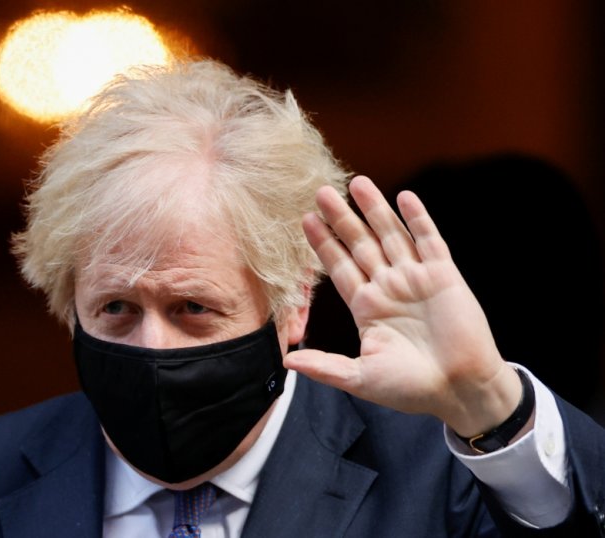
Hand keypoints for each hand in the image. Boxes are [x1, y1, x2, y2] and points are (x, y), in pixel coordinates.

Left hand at [284, 176, 522, 436]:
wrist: (460, 390)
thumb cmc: (411, 388)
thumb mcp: (361, 378)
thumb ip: (325, 366)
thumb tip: (287, 361)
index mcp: (367, 307)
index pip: (339, 267)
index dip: (323, 244)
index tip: (305, 220)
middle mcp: (388, 287)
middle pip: (360, 244)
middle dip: (341, 218)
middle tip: (321, 191)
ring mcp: (415, 278)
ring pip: (390, 235)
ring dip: (375, 209)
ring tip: (357, 182)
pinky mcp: (444, 276)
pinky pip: (429, 241)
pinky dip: (417, 219)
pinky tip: (404, 197)